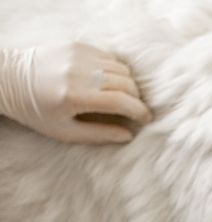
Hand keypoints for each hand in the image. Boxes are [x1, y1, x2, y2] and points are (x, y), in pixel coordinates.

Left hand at [0, 42, 151, 143]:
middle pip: (126, 83)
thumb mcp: (67, 132)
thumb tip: (128, 134)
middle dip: (136, 99)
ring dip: (129, 84)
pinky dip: (116, 71)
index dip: (139, 112)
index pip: (121, 101)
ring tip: (124, 97)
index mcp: (75, 96)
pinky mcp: (76, 45)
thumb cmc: (37, 112)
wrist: (10, 79)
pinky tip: (110, 82)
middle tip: (136, 111)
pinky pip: (108, 57)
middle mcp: (78, 72)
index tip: (146, 120)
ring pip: (121, 68)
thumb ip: (100, 135)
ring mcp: (77, 55)